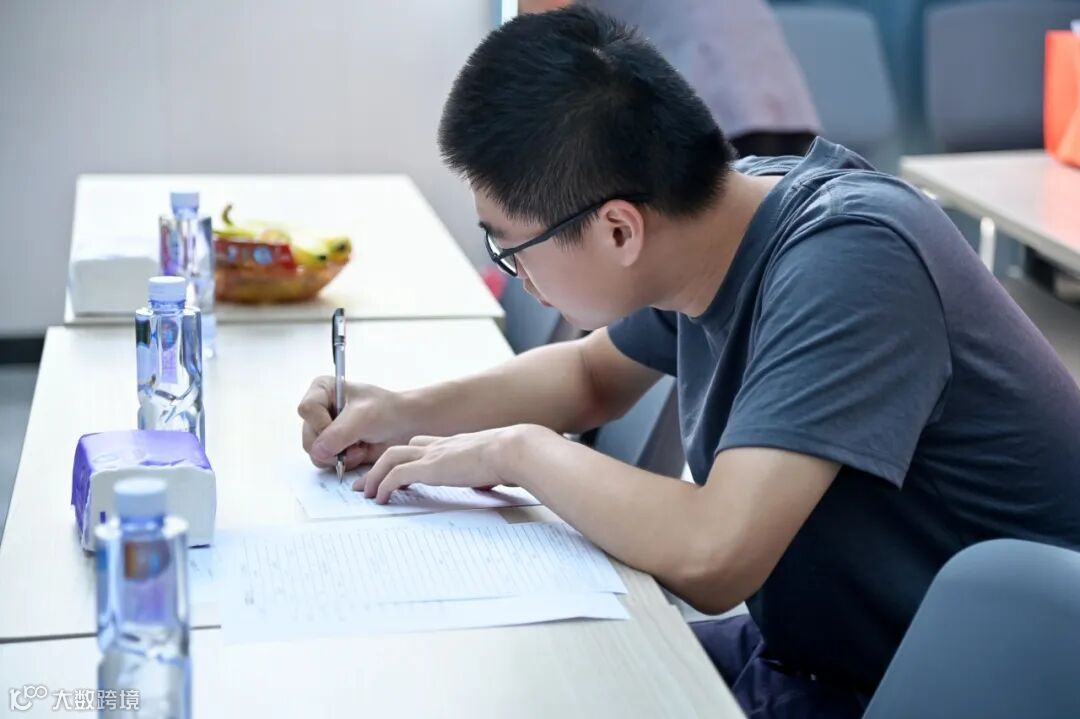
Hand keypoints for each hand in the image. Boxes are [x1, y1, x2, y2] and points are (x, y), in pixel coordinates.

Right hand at [297, 376, 414, 469]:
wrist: (405, 426)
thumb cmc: (388, 411)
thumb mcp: (363, 417)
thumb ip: (338, 433)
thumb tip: (317, 451)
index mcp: (322, 389)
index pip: (307, 409)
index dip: (323, 423)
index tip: (346, 425)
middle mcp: (318, 409)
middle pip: (308, 436)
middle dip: (335, 445)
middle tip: (357, 443)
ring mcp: (323, 430)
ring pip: (315, 452)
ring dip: (340, 455)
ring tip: (360, 447)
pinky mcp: (331, 447)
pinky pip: (325, 462)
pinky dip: (343, 462)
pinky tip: (359, 452)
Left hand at [359, 425, 546, 502]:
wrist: (512, 450)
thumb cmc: (512, 458)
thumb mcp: (497, 466)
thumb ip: (491, 473)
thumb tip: (498, 484)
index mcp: (455, 445)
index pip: (422, 445)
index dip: (406, 458)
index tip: (396, 472)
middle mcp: (440, 446)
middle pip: (399, 450)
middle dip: (379, 467)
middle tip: (367, 484)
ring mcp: (433, 454)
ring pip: (390, 458)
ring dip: (375, 475)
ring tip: (367, 493)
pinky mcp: (429, 467)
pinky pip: (396, 475)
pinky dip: (384, 485)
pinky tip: (381, 498)